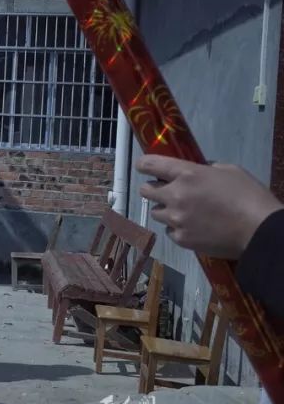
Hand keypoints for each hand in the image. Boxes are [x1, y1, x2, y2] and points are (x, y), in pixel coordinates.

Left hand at [136, 155, 283, 259]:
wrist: (260, 231)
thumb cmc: (249, 196)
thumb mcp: (230, 171)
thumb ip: (206, 169)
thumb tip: (197, 172)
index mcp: (187, 174)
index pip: (149, 164)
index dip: (145, 165)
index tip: (146, 167)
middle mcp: (175, 196)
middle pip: (145, 191)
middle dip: (155, 189)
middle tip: (170, 192)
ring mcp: (176, 219)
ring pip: (156, 212)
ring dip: (167, 210)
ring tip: (186, 213)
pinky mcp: (181, 239)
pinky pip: (170, 231)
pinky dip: (178, 228)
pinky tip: (194, 227)